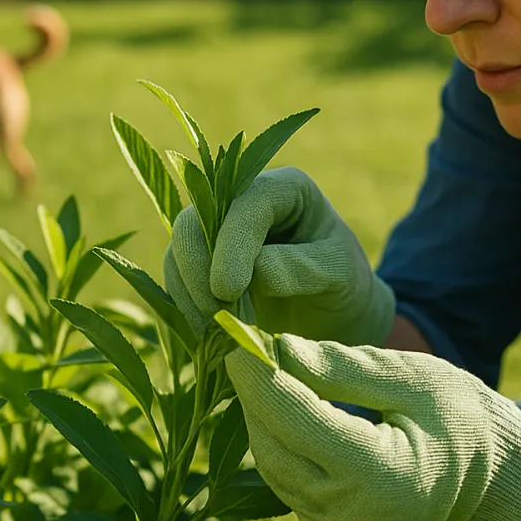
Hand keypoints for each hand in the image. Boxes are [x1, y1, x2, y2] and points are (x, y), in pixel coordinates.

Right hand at [163, 166, 394, 345]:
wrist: (332, 312)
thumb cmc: (343, 285)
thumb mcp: (338, 275)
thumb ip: (301, 269)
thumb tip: (255, 272)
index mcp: (286, 189)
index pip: (246, 205)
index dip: (231, 244)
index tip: (228, 290)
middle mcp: (244, 200)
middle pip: (195, 220)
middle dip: (198, 269)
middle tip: (216, 314)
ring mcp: (218, 231)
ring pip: (180, 250)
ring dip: (189, 292)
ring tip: (218, 328)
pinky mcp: (203, 262)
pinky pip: (177, 278)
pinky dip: (186, 305)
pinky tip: (209, 330)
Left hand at [225, 333, 520, 520]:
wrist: (489, 472)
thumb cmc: (461, 416)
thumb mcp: (411, 379)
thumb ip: (344, 367)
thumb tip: (280, 348)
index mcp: (380, 474)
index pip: (299, 421)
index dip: (262, 378)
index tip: (238, 339)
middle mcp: (352, 512)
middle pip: (275, 448)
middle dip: (254, 395)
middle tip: (243, 347)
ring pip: (274, 467)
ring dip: (260, 417)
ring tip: (259, 367)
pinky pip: (287, 480)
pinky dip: (277, 439)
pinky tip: (279, 401)